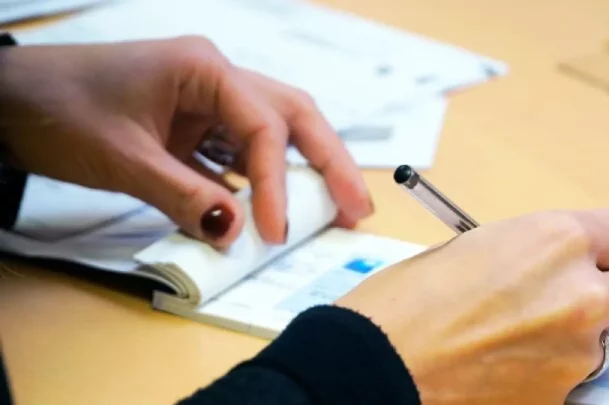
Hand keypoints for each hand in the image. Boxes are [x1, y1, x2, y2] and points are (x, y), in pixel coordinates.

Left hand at [0, 36, 372, 247]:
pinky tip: (274, 210)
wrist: (11, 103)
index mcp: (203, 68)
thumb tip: (237, 235)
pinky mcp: (195, 127)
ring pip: (273, 135)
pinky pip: (240, 155)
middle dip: (329, 161)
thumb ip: (183, 197)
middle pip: (292, 117)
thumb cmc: (58, 110)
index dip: (278, 182)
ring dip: (304, 172)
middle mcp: (216, 79)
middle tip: (359, 206)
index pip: (263, 127)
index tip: (278, 230)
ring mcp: (207, 102)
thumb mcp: (123, 159)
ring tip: (335, 209)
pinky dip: (260, 183)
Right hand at [336, 209, 608, 404]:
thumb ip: (528, 255)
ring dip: (572, 340)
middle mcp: (579, 294)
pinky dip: (546, 375)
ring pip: (603, 343)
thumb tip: (550, 271)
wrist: (373, 366)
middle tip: (567, 302)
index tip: (598, 260)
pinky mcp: (559, 400)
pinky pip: (571, 381)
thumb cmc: (402, 304)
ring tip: (509, 342)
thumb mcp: (469, 250)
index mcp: (555, 240)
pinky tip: (499, 369)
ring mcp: (574, 354)